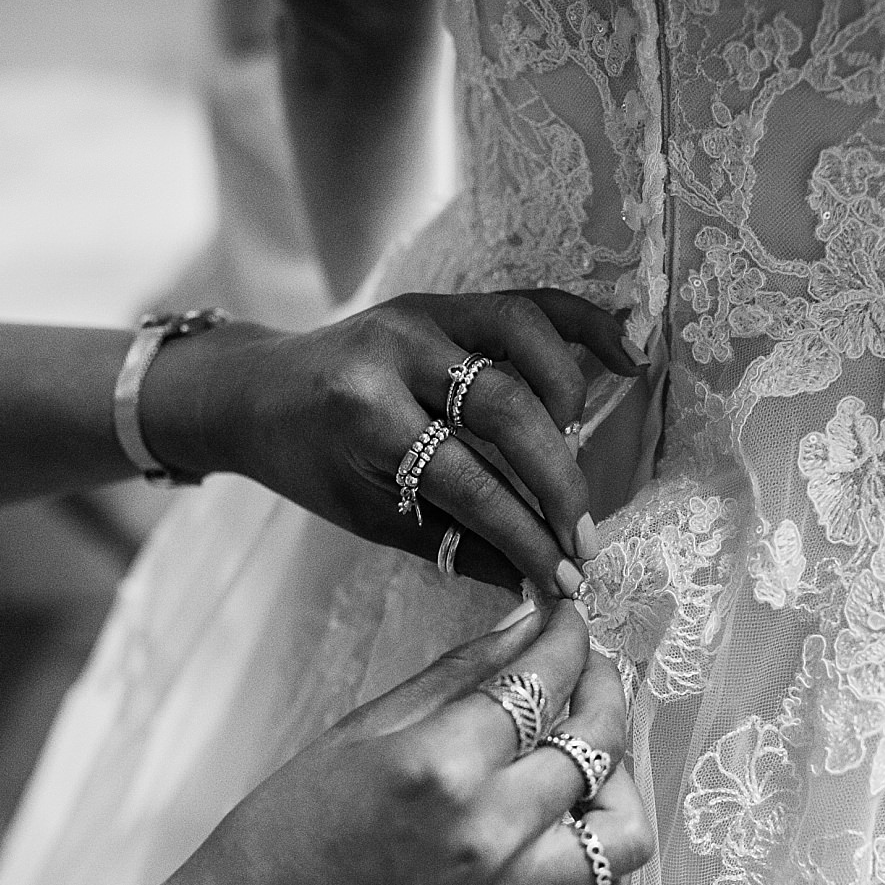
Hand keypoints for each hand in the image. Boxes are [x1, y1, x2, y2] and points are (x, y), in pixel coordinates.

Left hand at [141, 290, 640, 597]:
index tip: (565, 578)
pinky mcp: (445, 300)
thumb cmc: (309, 463)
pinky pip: (529, 303)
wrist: (254, 390)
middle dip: (556, 482)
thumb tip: (538, 583)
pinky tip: (629, 356)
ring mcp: (424, 314)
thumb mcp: (368, 515)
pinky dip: (584, 325)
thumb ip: (454, 543)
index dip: (524, 535)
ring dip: (566, 400)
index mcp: (363, 413)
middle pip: (505, 410)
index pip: (467, 481)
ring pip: (523, 341)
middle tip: (585, 538)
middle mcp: (396, 351)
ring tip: (577, 455)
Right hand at [148, 602, 652, 884]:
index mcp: (441, 764)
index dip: (566, 634)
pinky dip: (607, 850)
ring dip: (623, 773)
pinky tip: (577, 816)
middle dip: (603, 682)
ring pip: (625, 825)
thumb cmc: (287, 829)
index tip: (567, 614)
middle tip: (584, 663)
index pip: (542, 678)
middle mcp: (491, 829)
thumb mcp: (362, 729)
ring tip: (589, 747)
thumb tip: (526, 624)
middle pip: (597, 738)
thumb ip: (457, 675)